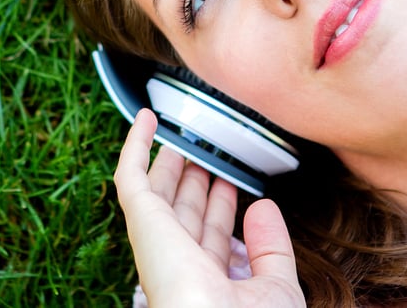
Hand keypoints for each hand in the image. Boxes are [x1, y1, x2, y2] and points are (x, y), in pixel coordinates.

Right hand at [114, 109, 305, 307]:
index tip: (230, 184)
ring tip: (179, 135)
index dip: (220, 207)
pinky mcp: (142, 222)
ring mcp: (158, 241)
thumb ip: (271, 249)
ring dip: (168, 162)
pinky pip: (131, 177)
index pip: (210, 236)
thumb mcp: (276, 286)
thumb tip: (264, 209)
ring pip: (157, 192)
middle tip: (202, 154)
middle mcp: (179, 262)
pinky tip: (147, 120)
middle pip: (181, 211)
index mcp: (207, 280)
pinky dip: (136, 145)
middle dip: (192, 182)